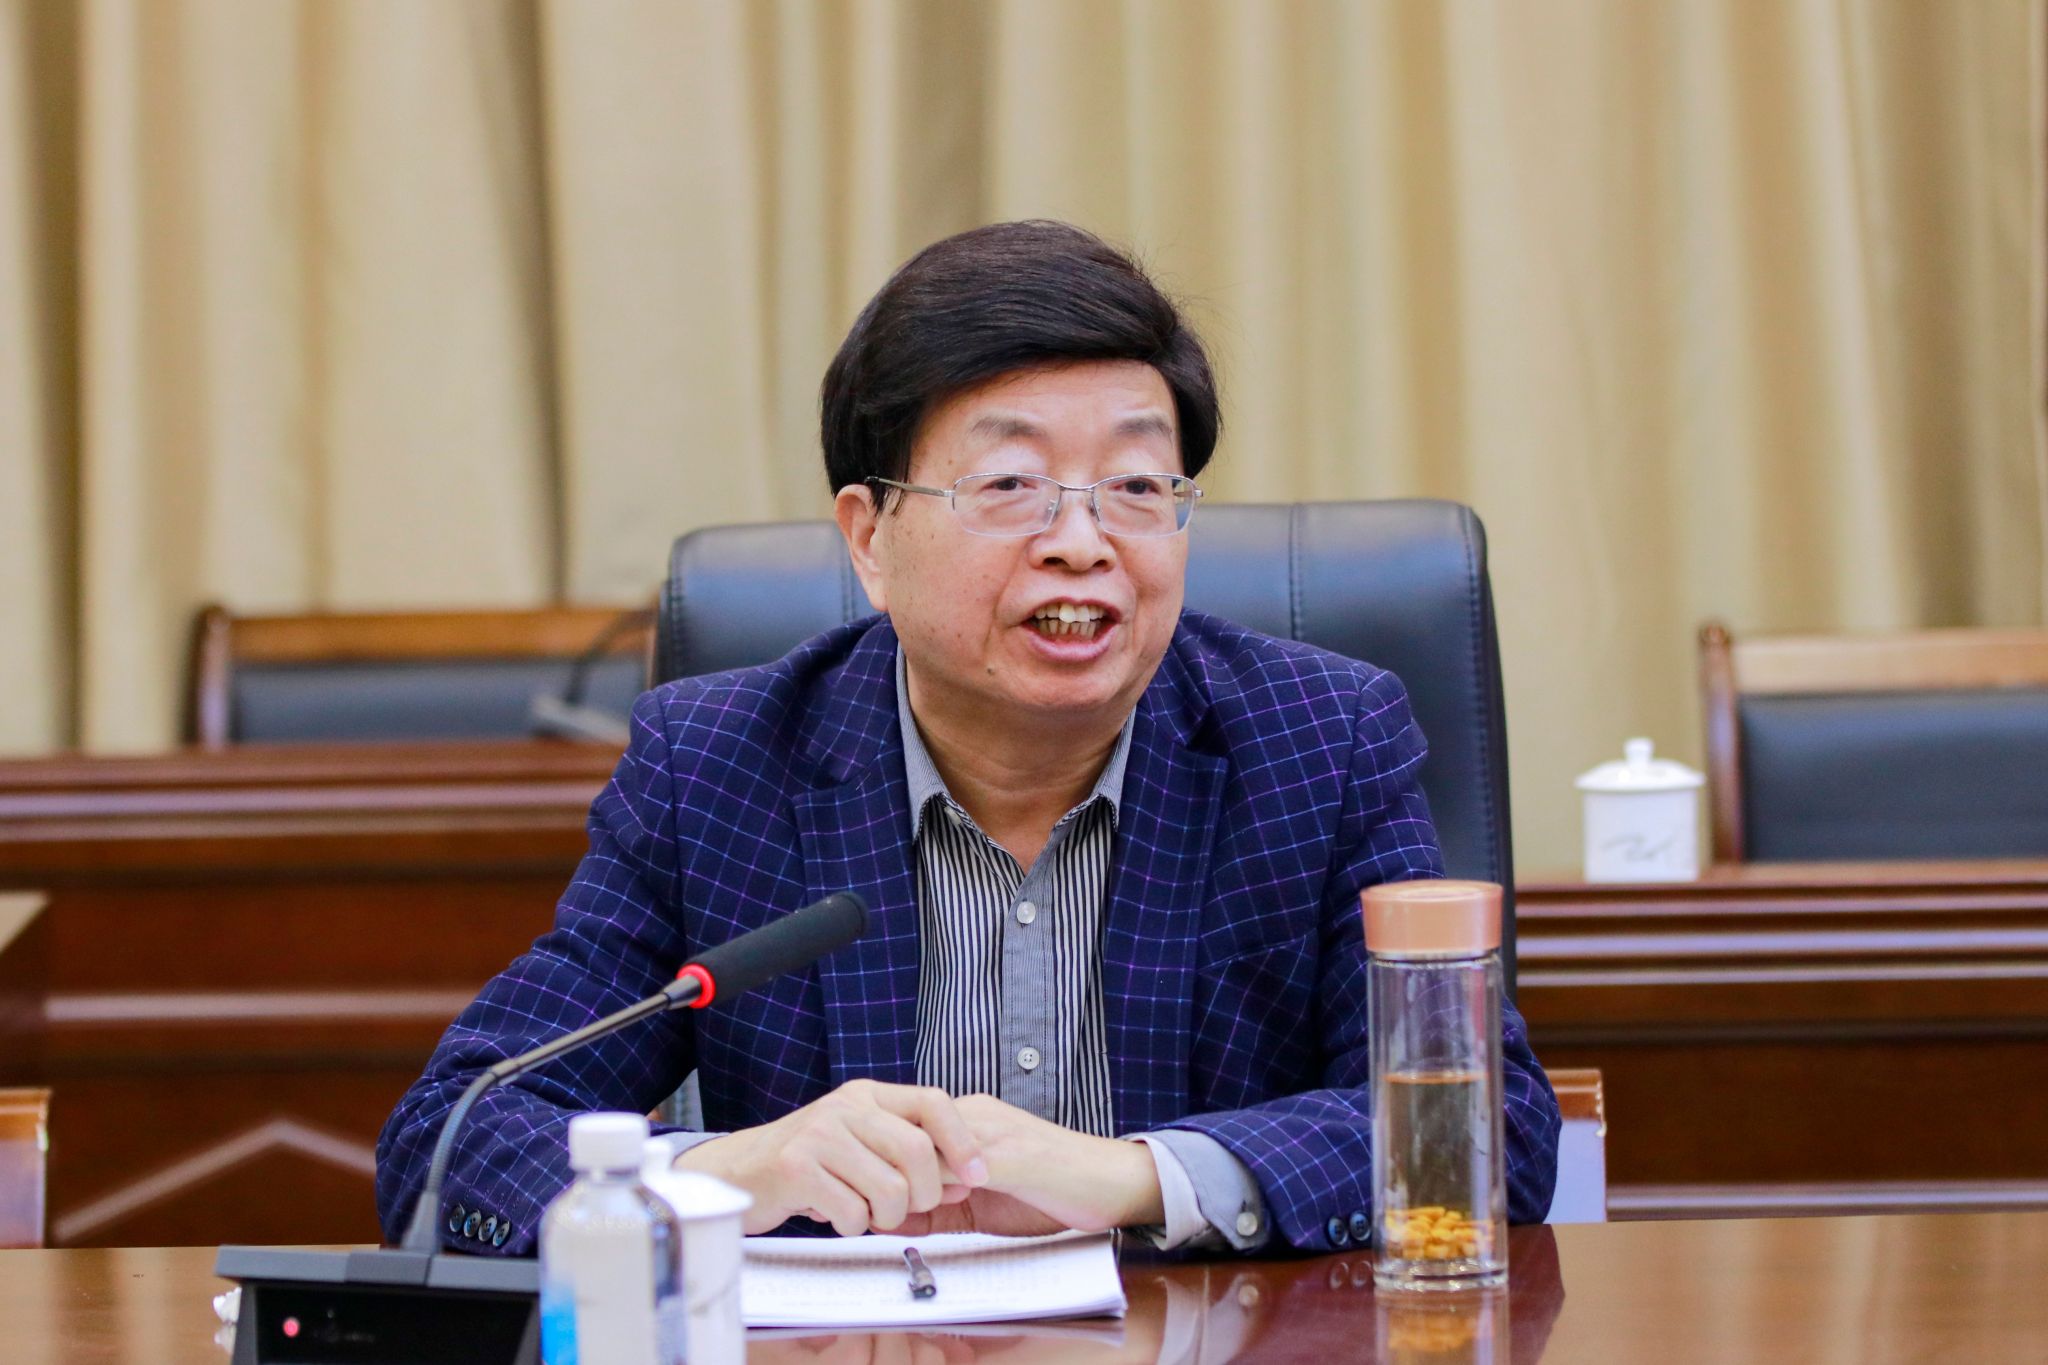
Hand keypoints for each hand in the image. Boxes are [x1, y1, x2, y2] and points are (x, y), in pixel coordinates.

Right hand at [675, 1080, 987, 1234]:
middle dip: (925, 1193)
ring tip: (865, 1212)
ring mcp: (819, 1134)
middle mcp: (845, 1106)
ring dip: (887, 1216)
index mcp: (867, 1095)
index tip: (978, 1175)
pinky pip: (853, 1212)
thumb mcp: (860, 1145)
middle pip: (917, 1151)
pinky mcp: (796, 1167)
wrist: (737, 1172)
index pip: (933, 1102)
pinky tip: (834, 1215)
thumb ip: (909, 1156)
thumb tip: (969, 1179)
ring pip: (889, 1188)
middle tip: (910, 1209)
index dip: (963, 1141)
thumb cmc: (809, 1164)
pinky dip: (852, 1227)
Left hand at [884, 1095, 1163, 1236]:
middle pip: (905, 1136)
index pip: (904, 1134)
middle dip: (879, 1175)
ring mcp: (993, 1133)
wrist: (1116, 1183)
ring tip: (877, 1217)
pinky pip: (957, 1170)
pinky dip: (930, 1194)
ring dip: (899, 1187)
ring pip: (924, 1150)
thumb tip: (886, 1222)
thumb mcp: (984, 1204)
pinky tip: (914, 1217)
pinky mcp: (1012, 1158)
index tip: (857, 1199)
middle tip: (857, 1211)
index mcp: (969, 1120)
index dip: (877, 1168)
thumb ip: (940, 1210)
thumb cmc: (1053, 1194)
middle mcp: (976, 1116)